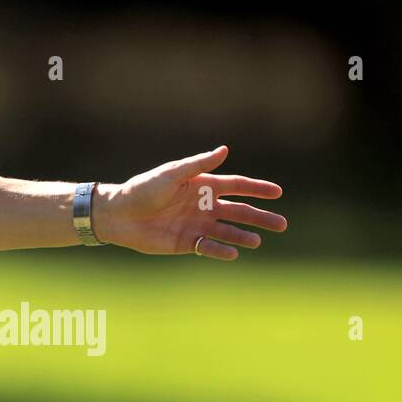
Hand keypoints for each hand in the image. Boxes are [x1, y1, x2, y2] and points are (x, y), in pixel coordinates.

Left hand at [94, 145, 286, 259]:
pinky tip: (232, 253)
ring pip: (228, 231)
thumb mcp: (171, 174)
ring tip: (257, 241)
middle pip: (238, 211)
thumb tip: (225, 149)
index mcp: (201, 185)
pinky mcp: (186, 242)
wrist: (119, 215)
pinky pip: (209, 247)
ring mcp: (196, 224)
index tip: (277, 192)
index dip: (256, 189)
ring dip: (243, 236)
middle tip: (282, 224)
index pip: (236, 186)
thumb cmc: (143, 189)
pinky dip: (221, 250)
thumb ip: (199, 165)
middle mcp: (203, 205)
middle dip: (259, 217)